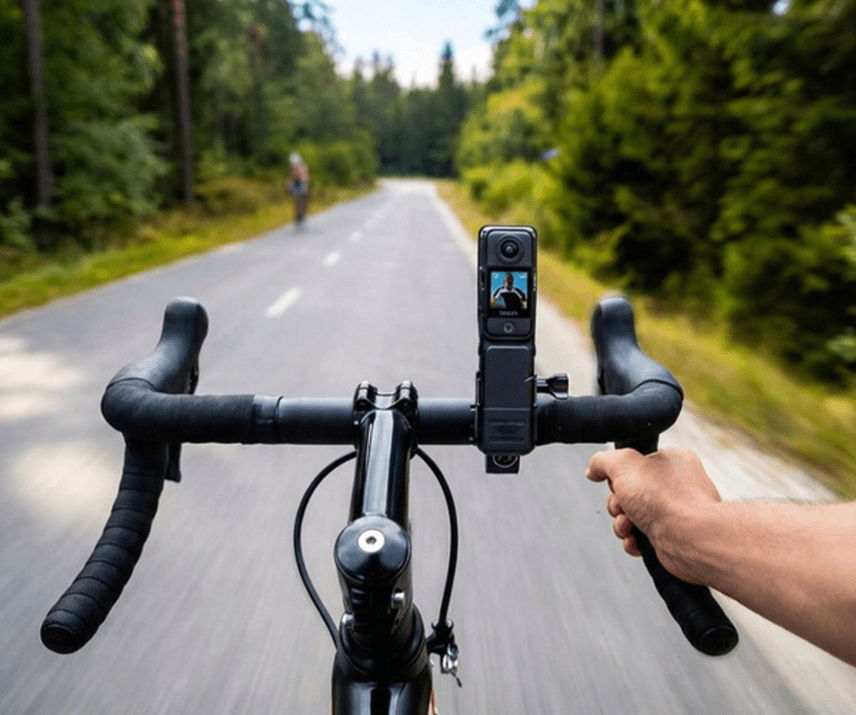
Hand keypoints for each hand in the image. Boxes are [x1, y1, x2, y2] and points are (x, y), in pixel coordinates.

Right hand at [586, 448, 720, 582]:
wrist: (690, 539)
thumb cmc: (664, 499)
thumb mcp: (623, 465)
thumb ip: (603, 461)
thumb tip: (593, 470)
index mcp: (671, 462)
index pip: (634, 464)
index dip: (618, 475)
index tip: (617, 482)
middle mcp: (675, 485)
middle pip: (628, 492)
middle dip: (617, 503)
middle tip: (622, 506)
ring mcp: (674, 513)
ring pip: (632, 515)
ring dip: (621, 523)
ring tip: (629, 526)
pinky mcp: (671, 537)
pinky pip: (641, 537)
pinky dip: (633, 541)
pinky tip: (635, 541)